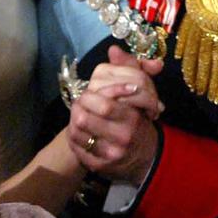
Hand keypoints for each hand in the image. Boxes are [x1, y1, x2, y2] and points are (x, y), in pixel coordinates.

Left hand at [67, 46, 163, 183]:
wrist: (145, 156)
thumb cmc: (138, 118)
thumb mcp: (138, 94)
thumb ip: (128, 69)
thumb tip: (113, 49)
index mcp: (132, 119)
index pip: (104, 104)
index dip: (89, 96)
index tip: (88, 93)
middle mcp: (122, 139)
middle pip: (84, 119)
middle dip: (77, 107)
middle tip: (80, 104)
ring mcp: (111, 155)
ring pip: (77, 133)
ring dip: (73, 121)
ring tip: (79, 116)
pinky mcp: (100, 167)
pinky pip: (76, 149)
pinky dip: (74, 138)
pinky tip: (81, 133)